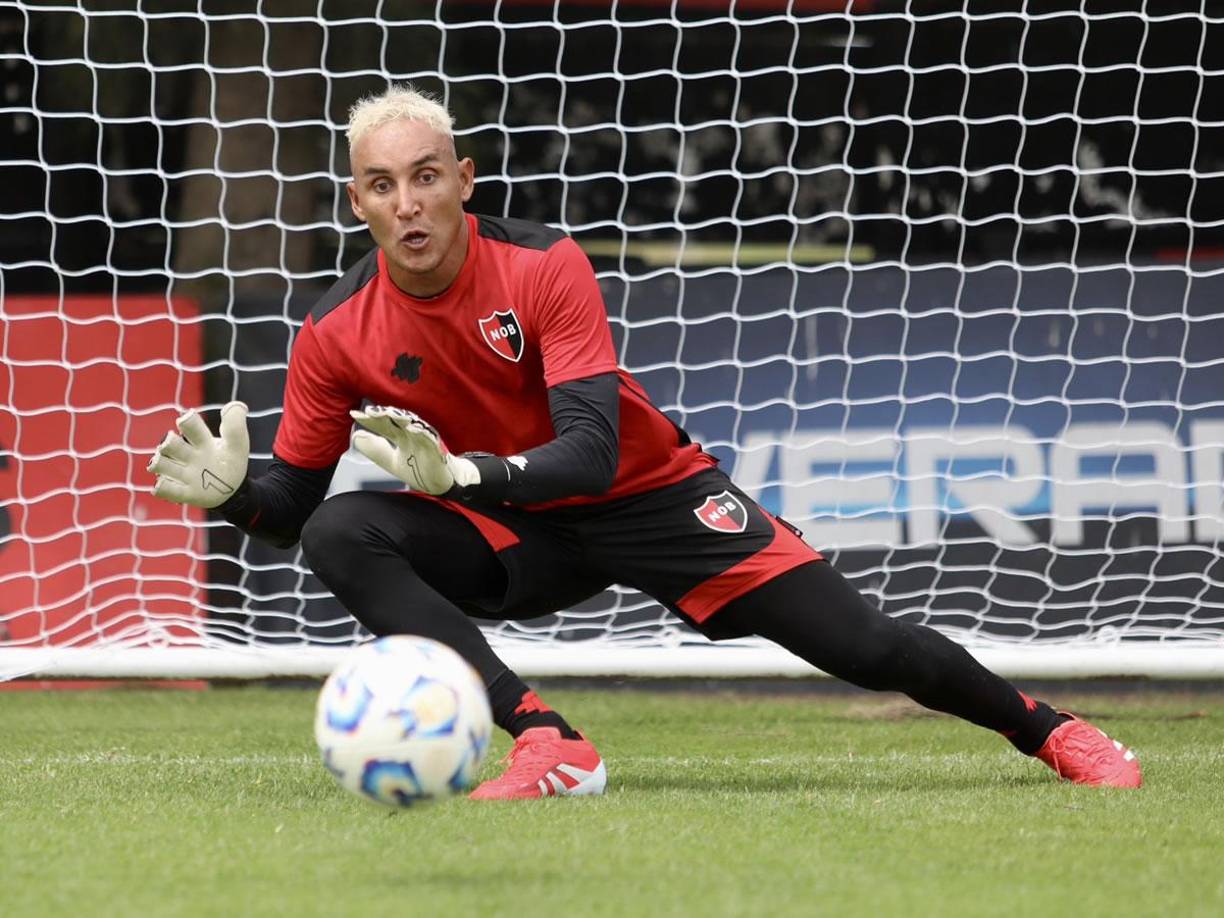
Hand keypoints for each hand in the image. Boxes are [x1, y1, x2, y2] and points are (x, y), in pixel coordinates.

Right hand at [147, 401, 249, 507]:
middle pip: (170, 444)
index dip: (187, 421)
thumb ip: (235, 426)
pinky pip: (165, 490)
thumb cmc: (230, 461)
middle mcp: (188, 455)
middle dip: (169, 443)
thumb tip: (235, 406)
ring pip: (161, 465)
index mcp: (201, 441)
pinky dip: (161, 487)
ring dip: (159, 463)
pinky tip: (162, 486)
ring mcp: (184, 474)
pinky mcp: (184, 492)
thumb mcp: (238, 444)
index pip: (190, 426)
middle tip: (170, 442)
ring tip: (162, 464)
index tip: (185, 420)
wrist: (232, 488)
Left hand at [350, 406, 478, 494]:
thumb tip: (356, 436)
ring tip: (388, 413)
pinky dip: (422, 432)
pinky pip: (430, 438)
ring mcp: (425, 440)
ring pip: (413, 424)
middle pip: (397, 419)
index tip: (354, 415)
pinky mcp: (437, 449)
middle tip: (370, 411)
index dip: (370, 420)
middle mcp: (413, 434)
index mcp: (401, 436)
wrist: (440, 484)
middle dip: (384, 414)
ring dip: (402, 418)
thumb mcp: (391, 461)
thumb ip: (376, 450)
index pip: (384, 424)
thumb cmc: (419, 469)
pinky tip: (412, 428)